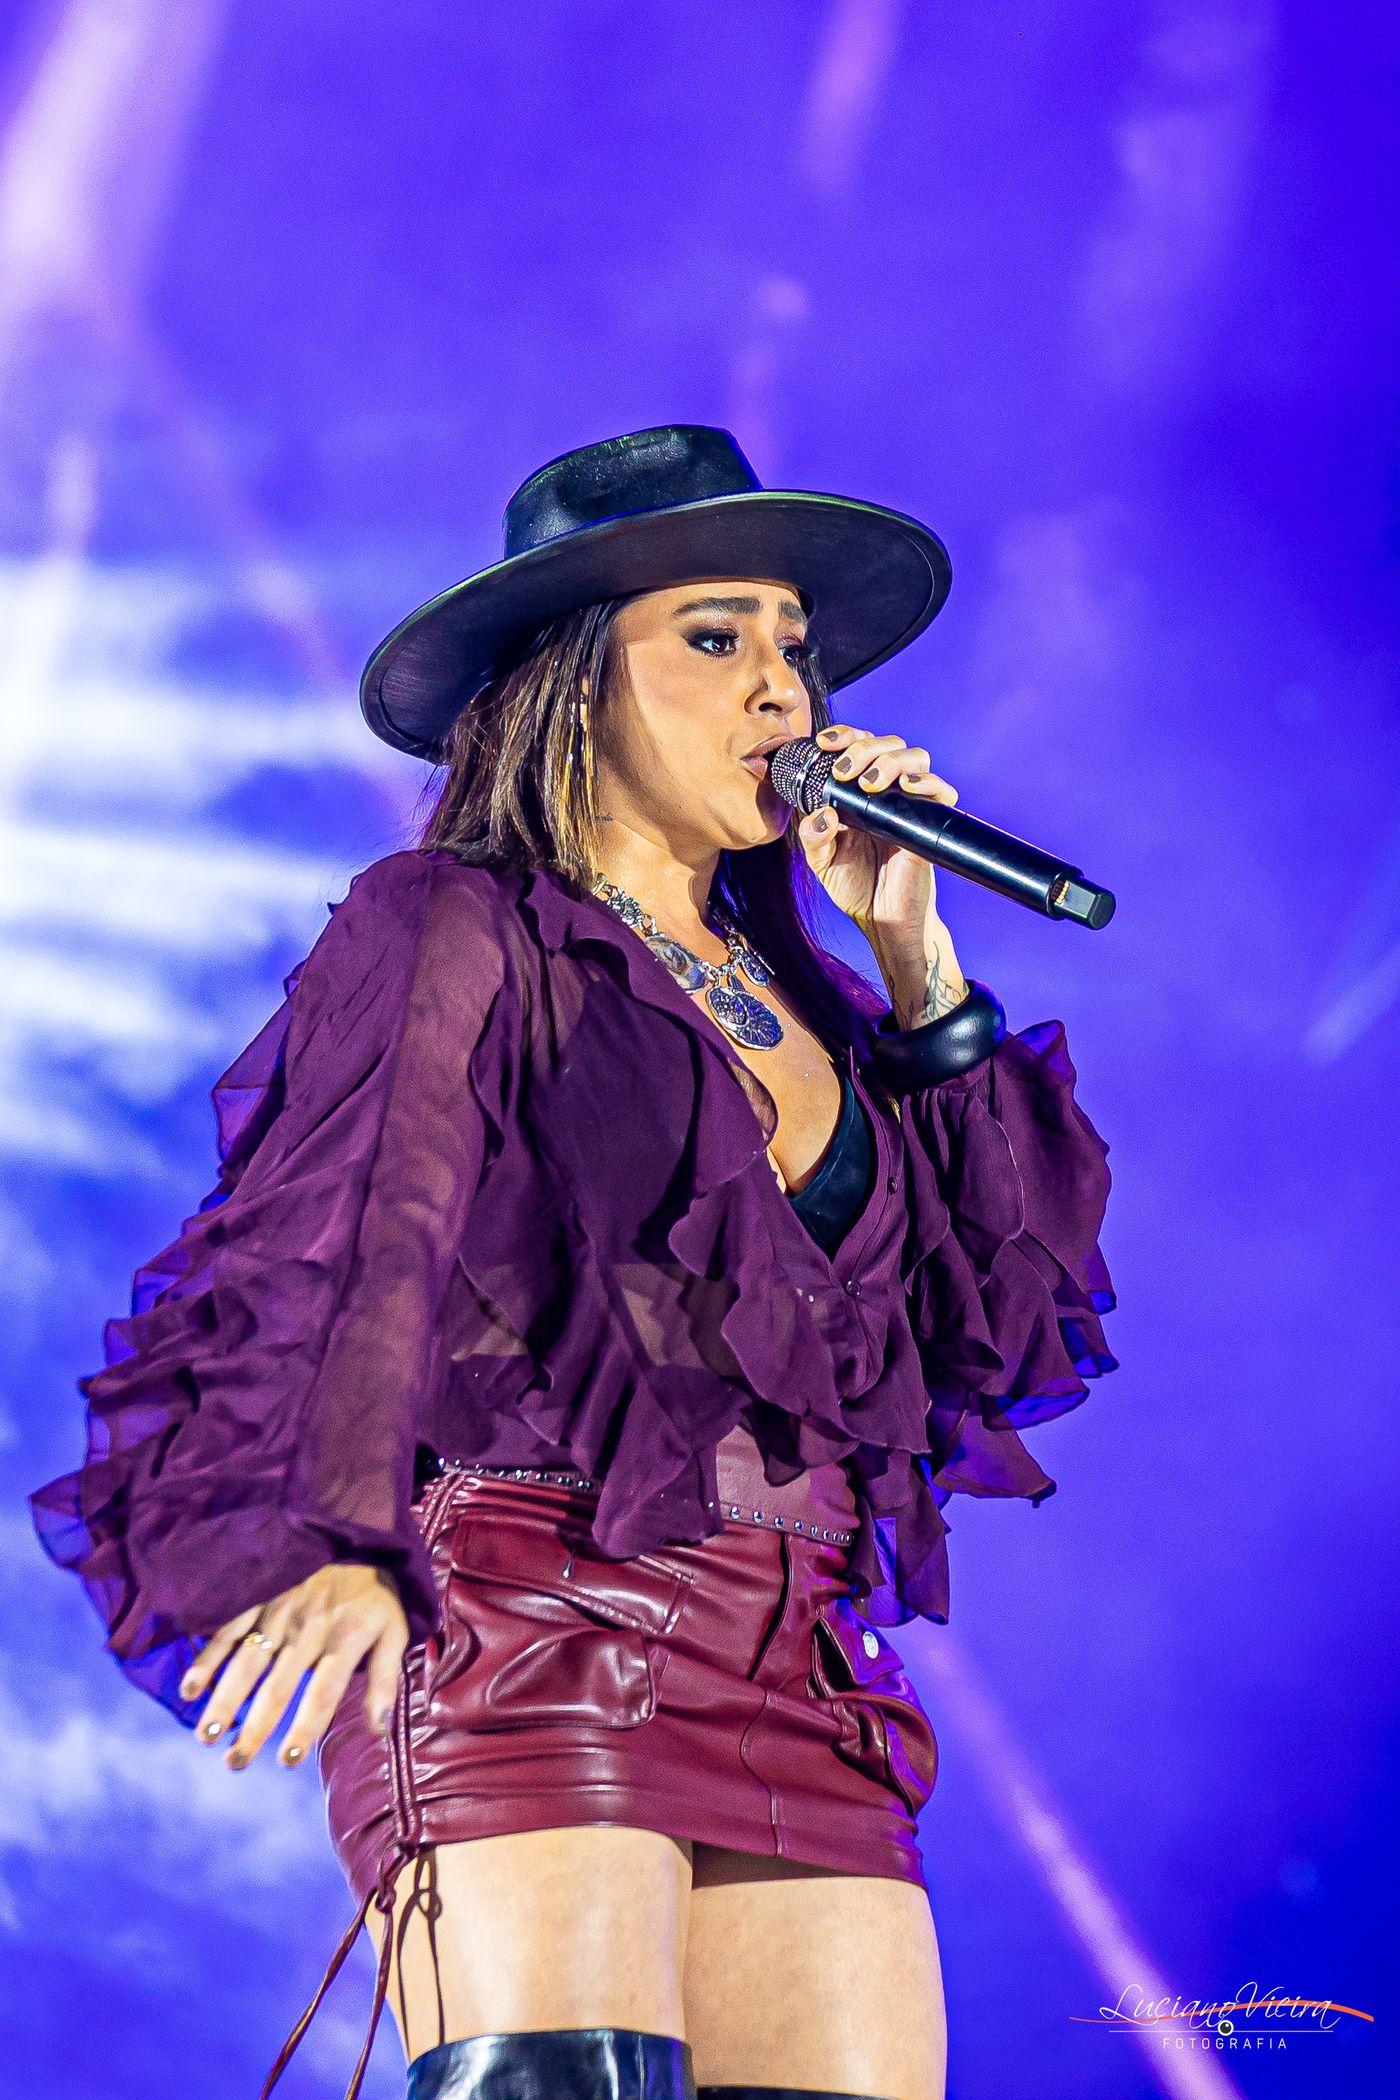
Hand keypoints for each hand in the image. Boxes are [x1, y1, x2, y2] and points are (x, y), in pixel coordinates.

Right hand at [179, 1562, 408, 1771]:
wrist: (357, 1529)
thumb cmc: (376, 1592)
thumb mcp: (394, 1631)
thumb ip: (385, 1681)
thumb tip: (378, 1732)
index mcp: (344, 1642)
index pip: (323, 1693)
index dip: (306, 1727)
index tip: (287, 1760)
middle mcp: (310, 1630)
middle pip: (279, 1687)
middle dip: (255, 1728)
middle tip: (234, 1764)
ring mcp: (281, 1610)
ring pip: (249, 1662)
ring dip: (225, 1699)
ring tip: (206, 1735)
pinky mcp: (260, 1593)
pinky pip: (230, 1627)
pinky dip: (209, 1657)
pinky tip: (191, 1687)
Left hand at [795, 723, 969, 1025]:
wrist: (883, 920)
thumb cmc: (855, 887)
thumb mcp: (822, 861)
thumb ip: (813, 836)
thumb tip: (822, 813)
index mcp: (857, 792)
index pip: (858, 745)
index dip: (844, 735)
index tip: (825, 743)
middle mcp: (887, 793)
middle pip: (887, 743)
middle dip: (864, 747)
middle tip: (845, 771)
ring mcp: (910, 806)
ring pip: (915, 757)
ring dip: (891, 759)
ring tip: (869, 783)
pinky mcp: (929, 825)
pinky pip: (941, 792)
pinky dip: (929, 783)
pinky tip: (907, 788)